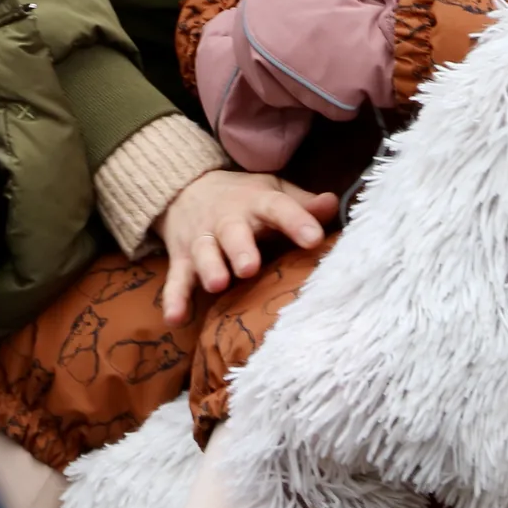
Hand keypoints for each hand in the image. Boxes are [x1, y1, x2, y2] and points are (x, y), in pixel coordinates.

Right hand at [157, 169, 336, 326]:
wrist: (184, 189)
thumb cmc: (243, 198)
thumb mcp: (272, 192)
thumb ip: (301, 203)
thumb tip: (333, 203)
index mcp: (256, 202)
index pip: (278, 207)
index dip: (296, 221)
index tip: (314, 238)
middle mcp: (227, 220)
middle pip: (233, 232)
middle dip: (240, 249)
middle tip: (250, 268)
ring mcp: (202, 240)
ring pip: (204, 254)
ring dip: (210, 268)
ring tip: (217, 285)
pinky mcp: (182, 259)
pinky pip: (176, 279)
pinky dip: (174, 298)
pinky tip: (176, 318)